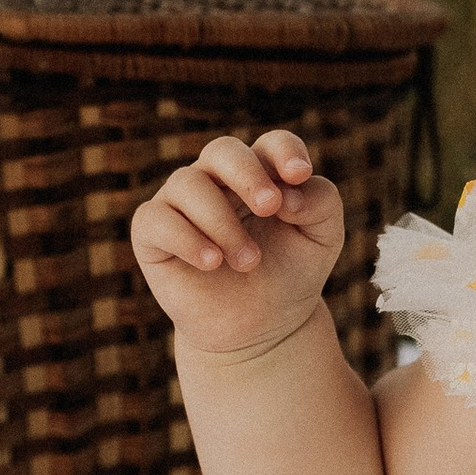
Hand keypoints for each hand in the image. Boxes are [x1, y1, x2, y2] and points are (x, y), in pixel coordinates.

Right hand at [130, 129, 345, 357]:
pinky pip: (155, 219)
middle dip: (247, 175)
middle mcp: (216, 179)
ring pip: (188, 183)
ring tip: (249, 262)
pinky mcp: (152, 235)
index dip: (284, 151)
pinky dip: (185, 237)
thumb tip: (289, 194)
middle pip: (222, 150)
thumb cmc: (290, 275)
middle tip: (270, 207)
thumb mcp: (322, 238)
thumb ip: (321, 203)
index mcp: (261, 172)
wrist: (260, 329)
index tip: (300, 175)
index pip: (270, 145)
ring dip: (222, 221)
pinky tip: (213, 262)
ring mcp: (180, 203)